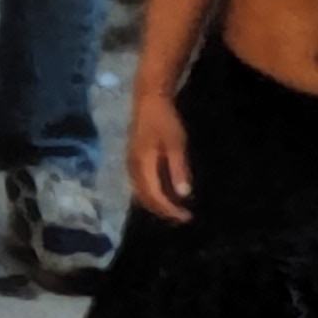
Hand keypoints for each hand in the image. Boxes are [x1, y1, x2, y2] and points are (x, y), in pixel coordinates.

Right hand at [124, 87, 191, 223]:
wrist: (148, 99)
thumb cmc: (165, 120)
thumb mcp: (176, 144)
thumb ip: (178, 170)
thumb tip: (183, 195)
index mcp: (143, 164)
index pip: (155, 195)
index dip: (170, 209)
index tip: (187, 217)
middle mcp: (132, 167)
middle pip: (144, 197)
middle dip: (162, 210)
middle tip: (182, 217)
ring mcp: (130, 162)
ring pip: (140, 192)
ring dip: (156, 204)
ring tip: (173, 209)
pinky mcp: (132, 158)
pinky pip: (139, 184)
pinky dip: (151, 193)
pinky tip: (163, 193)